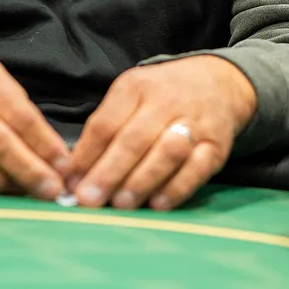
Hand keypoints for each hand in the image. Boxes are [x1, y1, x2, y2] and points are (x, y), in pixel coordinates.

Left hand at [67, 55, 257, 210]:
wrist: (217, 83)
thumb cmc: (161, 96)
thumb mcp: (129, 97)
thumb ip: (103, 130)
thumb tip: (73, 172)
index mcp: (135, 88)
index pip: (105, 123)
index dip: (86, 155)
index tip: (70, 182)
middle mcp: (165, 102)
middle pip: (133, 139)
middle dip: (108, 173)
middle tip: (89, 199)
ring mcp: (193, 123)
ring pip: (166, 153)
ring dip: (141, 181)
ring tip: (120, 204)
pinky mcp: (216, 145)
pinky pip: (197, 169)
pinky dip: (176, 189)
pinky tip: (157, 204)